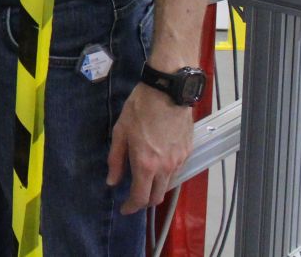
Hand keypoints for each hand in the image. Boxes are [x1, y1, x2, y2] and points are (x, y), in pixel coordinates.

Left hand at [106, 83, 193, 213]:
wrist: (167, 92)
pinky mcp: (188, 152)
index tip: (124, 209)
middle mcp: (165, 168)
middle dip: (144, 202)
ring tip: (144, 180)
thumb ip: (116, 160)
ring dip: (155, 188)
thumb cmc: (140, 109)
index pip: (140, 197)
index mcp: (146, 164)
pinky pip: (176, 171)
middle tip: (133, 197)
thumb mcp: (120, 132)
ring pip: (167, 185)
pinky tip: (157, 164)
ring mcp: (179, 160)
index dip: (131, 207)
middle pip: (157, 197)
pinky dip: (165, 174)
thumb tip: (112, 182)